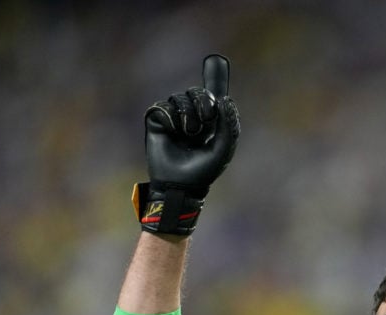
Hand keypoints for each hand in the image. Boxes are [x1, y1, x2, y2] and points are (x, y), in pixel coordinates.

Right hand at [135, 54, 240, 234]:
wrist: (182, 185)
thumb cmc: (204, 170)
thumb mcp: (224, 147)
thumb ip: (228, 124)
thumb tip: (225, 98)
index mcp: (209, 120)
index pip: (211, 93)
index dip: (214, 76)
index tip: (216, 59)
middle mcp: (191, 115)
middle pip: (197, 91)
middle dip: (203, 101)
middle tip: (206, 120)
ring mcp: (173, 117)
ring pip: (179, 97)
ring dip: (188, 114)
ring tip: (189, 135)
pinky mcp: (157, 121)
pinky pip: (162, 107)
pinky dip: (171, 118)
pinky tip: (174, 133)